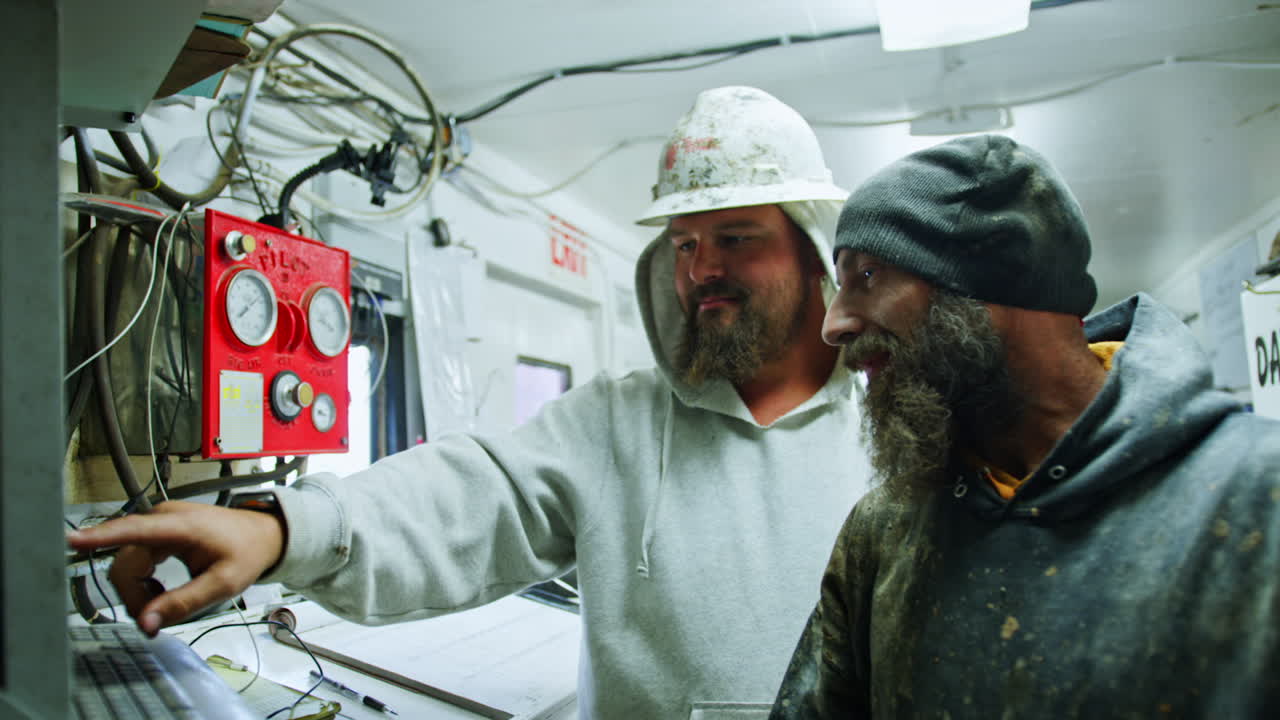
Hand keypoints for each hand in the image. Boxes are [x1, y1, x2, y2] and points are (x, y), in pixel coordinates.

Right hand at [66, 500, 285, 635]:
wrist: (262, 535)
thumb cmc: (246, 553)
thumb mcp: (223, 584)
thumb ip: (183, 603)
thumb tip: (148, 622)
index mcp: (181, 526)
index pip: (134, 530)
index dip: (101, 537)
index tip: (73, 540)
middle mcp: (163, 519)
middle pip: (125, 563)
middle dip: (134, 595)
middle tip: (156, 618)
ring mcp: (158, 523)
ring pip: (126, 564)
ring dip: (138, 590)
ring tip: (164, 601)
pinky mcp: (156, 531)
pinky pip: (134, 560)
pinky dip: (141, 581)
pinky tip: (159, 590)